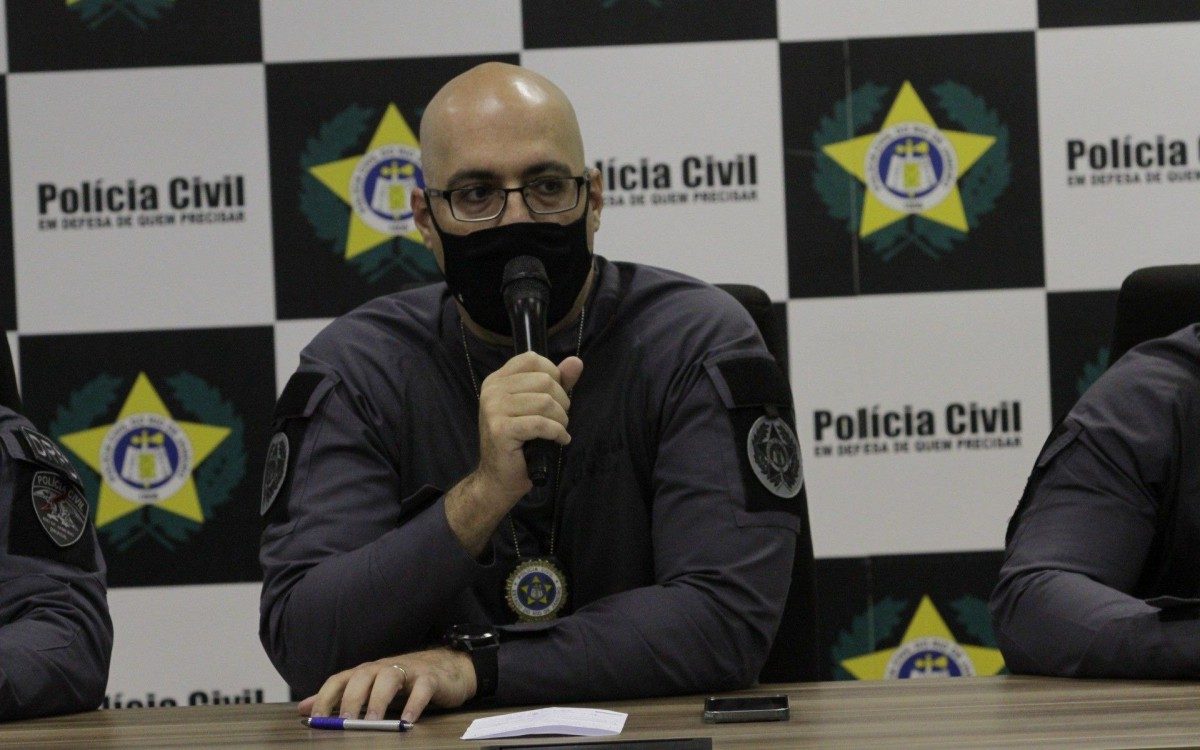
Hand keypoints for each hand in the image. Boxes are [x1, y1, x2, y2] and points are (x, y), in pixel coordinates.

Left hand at [299, 648, 475, 723]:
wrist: (448, 667)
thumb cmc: (405, 680)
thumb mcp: (370, 688)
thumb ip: (338, 698)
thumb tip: (303, 708)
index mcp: (367, 672)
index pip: (340, 678)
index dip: (326, 697)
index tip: (317, 719)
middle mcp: (385, 668)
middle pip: (362, 676)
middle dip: (351, 699)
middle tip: (344, 722)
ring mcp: (409, 671)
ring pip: (389, 678)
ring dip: (378, 700)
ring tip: (373, 722)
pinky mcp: (431, 679)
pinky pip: (422, 688)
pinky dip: (414, 704)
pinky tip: (407, 721)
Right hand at [476, 351, 583, 497]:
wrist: (499, 478)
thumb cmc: (520, 442)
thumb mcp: (538, 406)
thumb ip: (557, 382)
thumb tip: (576, 361)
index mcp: (497, 380)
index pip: (532, 359)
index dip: (553, 374)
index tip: (555, 396)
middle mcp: (492, 390)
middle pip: (544, 380)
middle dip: (561, 402)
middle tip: (560, 420)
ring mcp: (493, 409)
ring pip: (545, 402)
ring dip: (561, 419)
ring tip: (559, 431)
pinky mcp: (500, 430)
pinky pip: (540, 424)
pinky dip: (557, 432)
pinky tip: (560, 440)